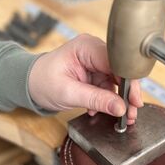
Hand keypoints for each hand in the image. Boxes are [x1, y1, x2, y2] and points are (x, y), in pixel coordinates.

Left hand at [28, 34, 142, 123]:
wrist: (30, 84)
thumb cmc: (42, 82)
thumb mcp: (69, 93)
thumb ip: (96, 100)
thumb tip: (121, 108)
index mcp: (86, 47)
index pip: (116, 62)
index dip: (129, 82)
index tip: (134, 101)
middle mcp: (94, 51)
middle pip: (121, 71)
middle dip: (127, 94)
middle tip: (131, 113)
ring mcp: (95, 61)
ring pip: (118, 80)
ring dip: (120, 100)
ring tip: (122, 117)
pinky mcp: (95, 72)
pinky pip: (109, 86)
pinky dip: (110, 99)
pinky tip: (104, 110)